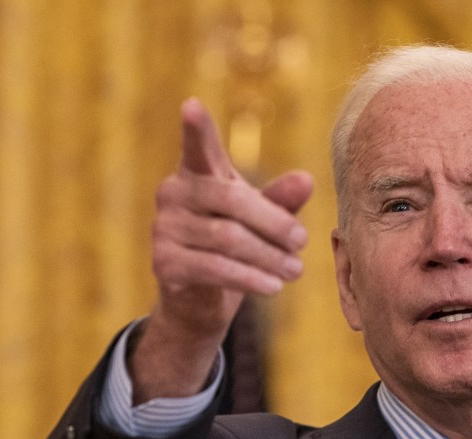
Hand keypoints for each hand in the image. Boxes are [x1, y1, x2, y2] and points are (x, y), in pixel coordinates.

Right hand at [130, 98, 313, 401]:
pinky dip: (250, 278)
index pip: (198, 147)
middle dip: (273, 222)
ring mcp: (164, 228)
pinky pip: (215, 268)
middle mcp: (173, 194)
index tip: (192, 105)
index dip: (196, 128)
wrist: (203, 301)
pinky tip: (274, 287)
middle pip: (231, 200)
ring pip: (227, 238)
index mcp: (197, 174)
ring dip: (269, 256)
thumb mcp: (262, 221)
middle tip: (302, 241)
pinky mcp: (164, 263)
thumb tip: (306, 179)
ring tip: (296, 270)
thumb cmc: (236, 247)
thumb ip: (280, 200)